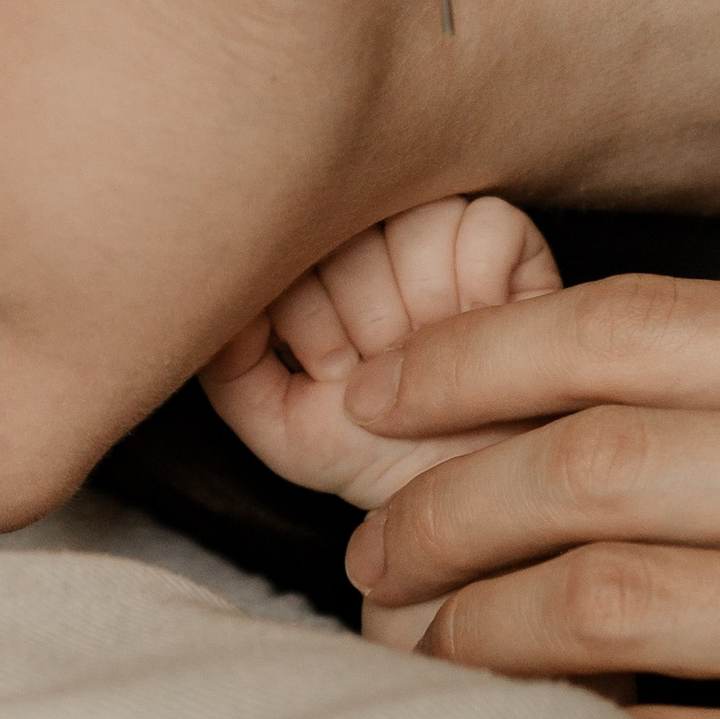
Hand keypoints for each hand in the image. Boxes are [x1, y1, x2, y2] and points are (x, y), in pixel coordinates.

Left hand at [202, 196, 562, 511]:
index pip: (283, 237)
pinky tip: (471, 331)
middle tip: (372, 377)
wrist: (463, 495)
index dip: (301, 314)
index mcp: (309, 261)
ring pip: (411, 222)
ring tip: (422, 363)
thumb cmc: (369, 452)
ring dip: (418, 310)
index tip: (323, 372)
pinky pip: (484, 227)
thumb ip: (229, 359)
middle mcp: (367, 232)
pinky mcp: (505, 240)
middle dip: (358, 320)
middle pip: (346, 226)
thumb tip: (214, 288)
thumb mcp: (279, 421)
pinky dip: (476, 286)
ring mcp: (435, 229)